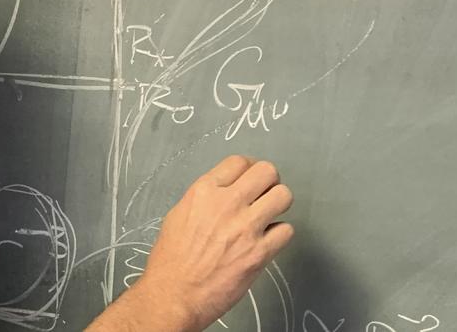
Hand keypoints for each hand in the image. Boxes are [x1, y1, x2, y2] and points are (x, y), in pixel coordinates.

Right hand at [135, 155, 294, 328]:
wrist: (174, 294)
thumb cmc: (170, 260)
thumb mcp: (178, 215)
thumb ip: (205, 200)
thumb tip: (224, 194)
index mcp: (203, 191)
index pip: (239, 161)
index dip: (247, 170)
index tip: (248, 181)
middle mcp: (226, 203)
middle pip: (267, 171)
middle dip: (268, 182)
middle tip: (263, 196)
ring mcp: (246, 227)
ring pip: (284, 195)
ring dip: (278, 205)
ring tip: (267, 217)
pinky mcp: (260, 252)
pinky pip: (287, 230)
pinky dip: (279, 236)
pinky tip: (265, 242)